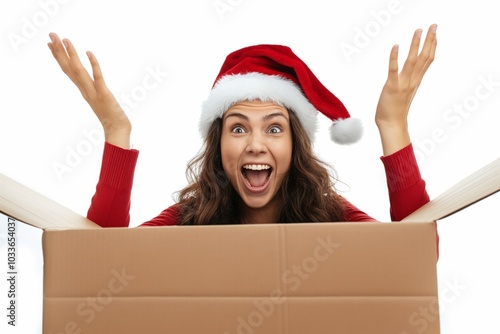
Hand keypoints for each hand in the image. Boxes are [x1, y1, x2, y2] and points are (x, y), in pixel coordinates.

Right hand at [47, 33, 130, 148]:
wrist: (117, 130)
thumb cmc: (110, 116)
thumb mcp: (98, 99)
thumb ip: (93, 90)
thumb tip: (91, 82)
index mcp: (83, 90)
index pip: (68, 71)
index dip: (59, 57)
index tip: (50, 44)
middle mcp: (85, 90)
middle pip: (69, 68)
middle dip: (60, 51)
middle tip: (51, 34)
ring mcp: (93, 92)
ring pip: (79, 71)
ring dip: (72, 55)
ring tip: (65, 39)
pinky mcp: (104, 95)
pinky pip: (98, 78)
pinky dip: (94, 65)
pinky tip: (89, 53)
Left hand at [375, 24, 437, 155]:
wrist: (391, 125)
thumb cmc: (395, 109)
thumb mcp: (406, 92)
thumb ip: (409, 81)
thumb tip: (411, 72)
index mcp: (416, 81)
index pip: (427, 60)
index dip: (432, 46)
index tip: (435, 33)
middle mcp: (412, 81)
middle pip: (424, 58)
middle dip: (429, 40)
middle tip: (433, 25)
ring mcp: (403, 84)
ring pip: (412, 61)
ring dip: (415, 45)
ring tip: (418, 30)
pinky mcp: (391, 87)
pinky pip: (393, 70)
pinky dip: (395, 58)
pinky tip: (396, 46)